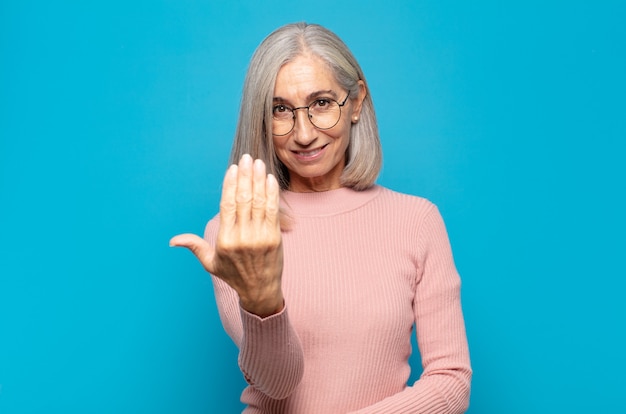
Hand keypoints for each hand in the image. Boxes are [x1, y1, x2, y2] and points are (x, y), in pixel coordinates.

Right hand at [170, 154, 283, 317]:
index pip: (227, 205)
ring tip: (258, 163)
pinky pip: (272, 211)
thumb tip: (173, 241)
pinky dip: (271, 193)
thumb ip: (194, 246)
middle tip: (246, 158)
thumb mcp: (210, 262)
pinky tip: (270, 179)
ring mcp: (259, 237)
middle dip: (245, 176)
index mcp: (224, 240)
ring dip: (259, 180)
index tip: (233, 169)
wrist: (260, 290)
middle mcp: (241, 237)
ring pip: (258, 202)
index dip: (230, 184)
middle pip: (243, 199)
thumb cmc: (234, 275)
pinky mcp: (274, 238)